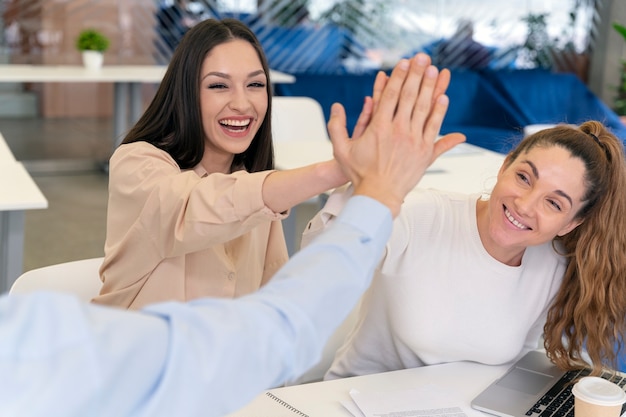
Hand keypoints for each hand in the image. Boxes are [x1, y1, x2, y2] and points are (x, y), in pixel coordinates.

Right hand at [328, 53, 465, 216]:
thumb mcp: (341, 149)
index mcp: (378, 128)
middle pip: (410, 96)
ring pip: (424, 108)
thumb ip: (336, 126)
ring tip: (435, 70)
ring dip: (430, 88)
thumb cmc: (359, 173)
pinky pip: (433, 127)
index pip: (391, 96)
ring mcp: (412, 140)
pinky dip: (439, 112)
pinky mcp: (423, 151)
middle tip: (423, 58)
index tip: (404, 63)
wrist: (378, 195)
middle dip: (417, 75)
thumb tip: (335, 106)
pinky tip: (443, 98)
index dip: (399, 77)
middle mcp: (397, 131)